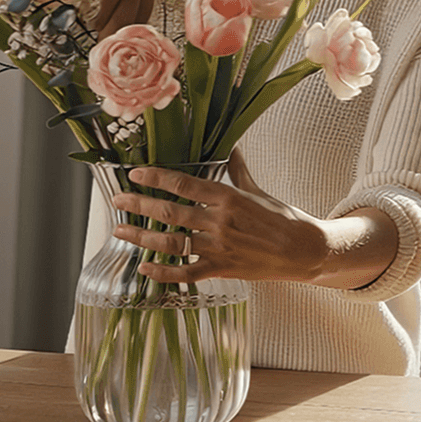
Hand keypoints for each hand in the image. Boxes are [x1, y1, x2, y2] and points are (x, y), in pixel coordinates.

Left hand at [111, 150, 329, 283]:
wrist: (303, 250)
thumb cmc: (283, 218)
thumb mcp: (259, 191)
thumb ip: (239, 172)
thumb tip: (232, 148)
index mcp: (228, 197)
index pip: (184, 184)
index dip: (156, 178)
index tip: (136, 174)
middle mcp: (219, 221)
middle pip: (170, 212)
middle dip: (139, 205)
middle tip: (117, 201)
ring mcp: (219, 247)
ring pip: (171, 243)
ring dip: (142, 237)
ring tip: (120, 232)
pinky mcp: (221, 269)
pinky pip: (186, 273)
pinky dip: (163, 273)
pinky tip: (144, 268)